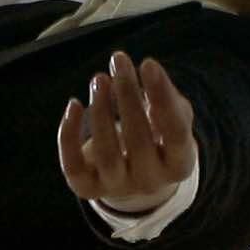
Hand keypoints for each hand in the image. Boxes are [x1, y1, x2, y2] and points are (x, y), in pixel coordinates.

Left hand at [55, 51, 196, 216]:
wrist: (133, 173)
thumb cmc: (158, 135)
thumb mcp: (173, 116)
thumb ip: (168, 99)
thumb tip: (150, 78)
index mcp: (179, 164)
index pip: (175, 133)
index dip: (163, 98)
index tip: (148, 63)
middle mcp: (151, 182)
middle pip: (138, 140)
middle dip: (127, 95)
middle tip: (119, 60)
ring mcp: (118, 188)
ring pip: (106, 153)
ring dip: (100, 110)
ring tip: (99, 79)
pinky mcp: (87, 188)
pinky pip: (73, 166)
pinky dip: (69, 135)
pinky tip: (74, 104)